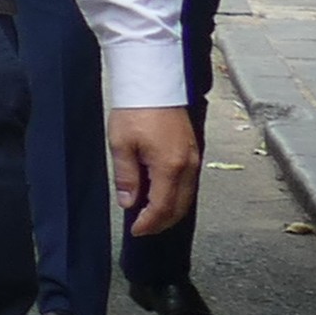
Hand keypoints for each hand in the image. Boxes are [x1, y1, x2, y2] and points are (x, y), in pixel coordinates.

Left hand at [111, 101, 201, 239]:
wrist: (154, 84)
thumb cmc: (136, 111)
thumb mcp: (121, 145)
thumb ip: (126, 177)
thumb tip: (129, 202)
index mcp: (170, 167)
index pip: (163, 207)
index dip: (149, 223)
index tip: (136, 230)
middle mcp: (188, 166)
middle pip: (179, 206)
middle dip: (161, 221)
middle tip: (143, 227)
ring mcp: (194, 158)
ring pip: (187, 196)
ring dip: (170, 210)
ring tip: (150, 215)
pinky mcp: (194, 151)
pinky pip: (189, 183)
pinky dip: (176, 195)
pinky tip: (161, 195)